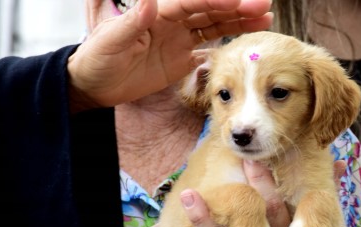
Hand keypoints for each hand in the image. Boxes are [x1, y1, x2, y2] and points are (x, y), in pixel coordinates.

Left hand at [67, 0, 272, 111]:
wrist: (95, 85)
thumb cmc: (96, 60)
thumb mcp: (109, 41)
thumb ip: (130, 23)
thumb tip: (149, 1)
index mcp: (156, 14)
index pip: (191, 2)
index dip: (216, 0)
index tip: (239, 1)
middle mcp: (171, 22)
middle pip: (209, 9)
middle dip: (236, 6)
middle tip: (263, 5)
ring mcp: (178, 40)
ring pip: (214, 25)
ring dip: (238, 21)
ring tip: (264, 18)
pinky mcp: (181, 58)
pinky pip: (208, 48)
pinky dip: (227, 44)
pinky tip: (245, 41)